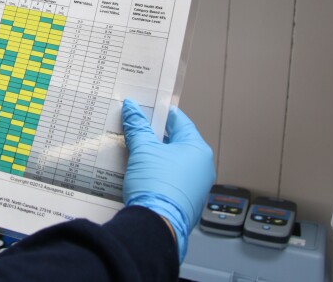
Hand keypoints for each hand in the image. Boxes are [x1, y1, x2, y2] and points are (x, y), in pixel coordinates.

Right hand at [121, 99, 214, 261]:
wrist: (156, 226)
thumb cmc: (157, 186)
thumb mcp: (143, 150)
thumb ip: (137, 127)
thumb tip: (131, 108)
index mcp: (198, 150)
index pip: (181, 122)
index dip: (164, 112)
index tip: (152, 106)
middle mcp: (202, 167)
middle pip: (177, 143)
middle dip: (156, 135)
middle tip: (139, 126)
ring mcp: (195, 186)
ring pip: (173, 162)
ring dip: (156, 155)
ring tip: (136, 148)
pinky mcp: (185, 201)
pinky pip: (171, 179)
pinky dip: (158, 173)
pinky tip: (142, 171)